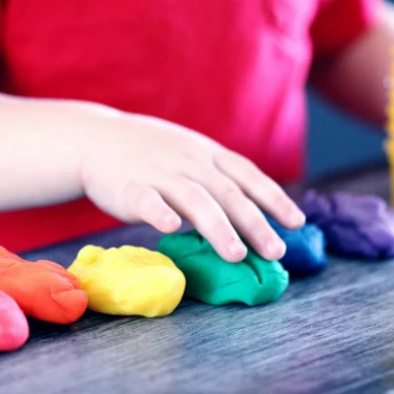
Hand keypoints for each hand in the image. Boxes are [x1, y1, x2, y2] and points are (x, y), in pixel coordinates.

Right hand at [79, 112, 305, 262]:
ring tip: (236, 255)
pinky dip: (160, 213)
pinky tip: (172, 228)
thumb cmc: (150, 153)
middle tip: (275, 252)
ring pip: (195, 199)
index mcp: (207, 154)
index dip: (274, 198)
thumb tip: (253, 214)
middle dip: (255, 223)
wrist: (96, 138)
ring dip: (218, 227)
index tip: (297, 222)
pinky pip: (147, 200)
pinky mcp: (130, 187)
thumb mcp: (190, 154)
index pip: (248, 175)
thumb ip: (216, 178)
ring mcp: (160, 173)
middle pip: (228, 193)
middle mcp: (190, 161)